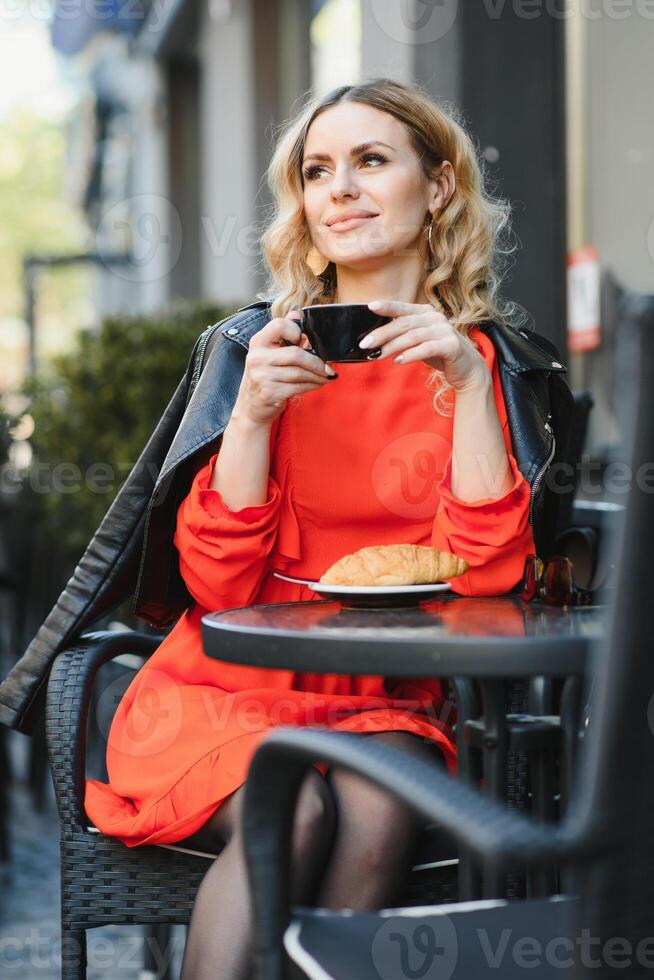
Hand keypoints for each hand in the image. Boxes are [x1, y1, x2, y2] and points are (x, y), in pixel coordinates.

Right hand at [234, 311, 336, 425]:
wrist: (251, 408)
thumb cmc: (265, 377)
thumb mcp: (269, 353)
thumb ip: (284, 335)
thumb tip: (298, 314)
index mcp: (258, 342)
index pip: (279, 325)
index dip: (296, 331)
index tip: (305, 341)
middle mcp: (257, 358)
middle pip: (295, 354)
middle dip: (317, 362)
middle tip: (328, 367)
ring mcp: (261, 376)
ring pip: (299, 372)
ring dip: (318, 375)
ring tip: (326, 376)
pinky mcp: (269, 393)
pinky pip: (298, 387)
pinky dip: (313, 385)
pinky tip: (318, 383)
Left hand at [360, 300, 488, 391]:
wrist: (466, 369)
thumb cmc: (438, 353)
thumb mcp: (419, 341)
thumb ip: (403, 335)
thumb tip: (376, 338)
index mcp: (426, 313)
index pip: (403, 308)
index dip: (387, 306)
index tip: (370, 306)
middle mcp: (436, 318)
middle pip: (404, 323)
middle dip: (382, 333)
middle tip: (365, 344)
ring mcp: (445, 331)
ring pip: (413, 336)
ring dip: (392, 346)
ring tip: (377, 355)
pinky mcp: (451, 346)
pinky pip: (427, 348)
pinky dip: (411, 355)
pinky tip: (399, 361)